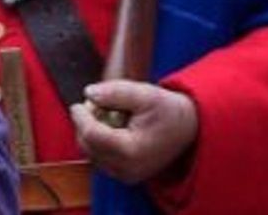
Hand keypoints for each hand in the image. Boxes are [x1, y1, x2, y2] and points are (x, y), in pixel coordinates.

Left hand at [69, 80, 198, 184]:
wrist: (189, 129)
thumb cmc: (169, 111)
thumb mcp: (146, 94)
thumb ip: (116, 92)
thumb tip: (89, 93)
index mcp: (131, 150)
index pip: (92, 135)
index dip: (80, 117)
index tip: (77, 103)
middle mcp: (127, 168)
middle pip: (88, 146)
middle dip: (85, 124)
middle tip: (95, 105)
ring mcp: (126, 175)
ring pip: (92, 154)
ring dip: (92, 133)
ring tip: (109, 115)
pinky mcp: (126, 175)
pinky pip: (101, 159)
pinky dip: (100, 143)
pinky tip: (113, 128)